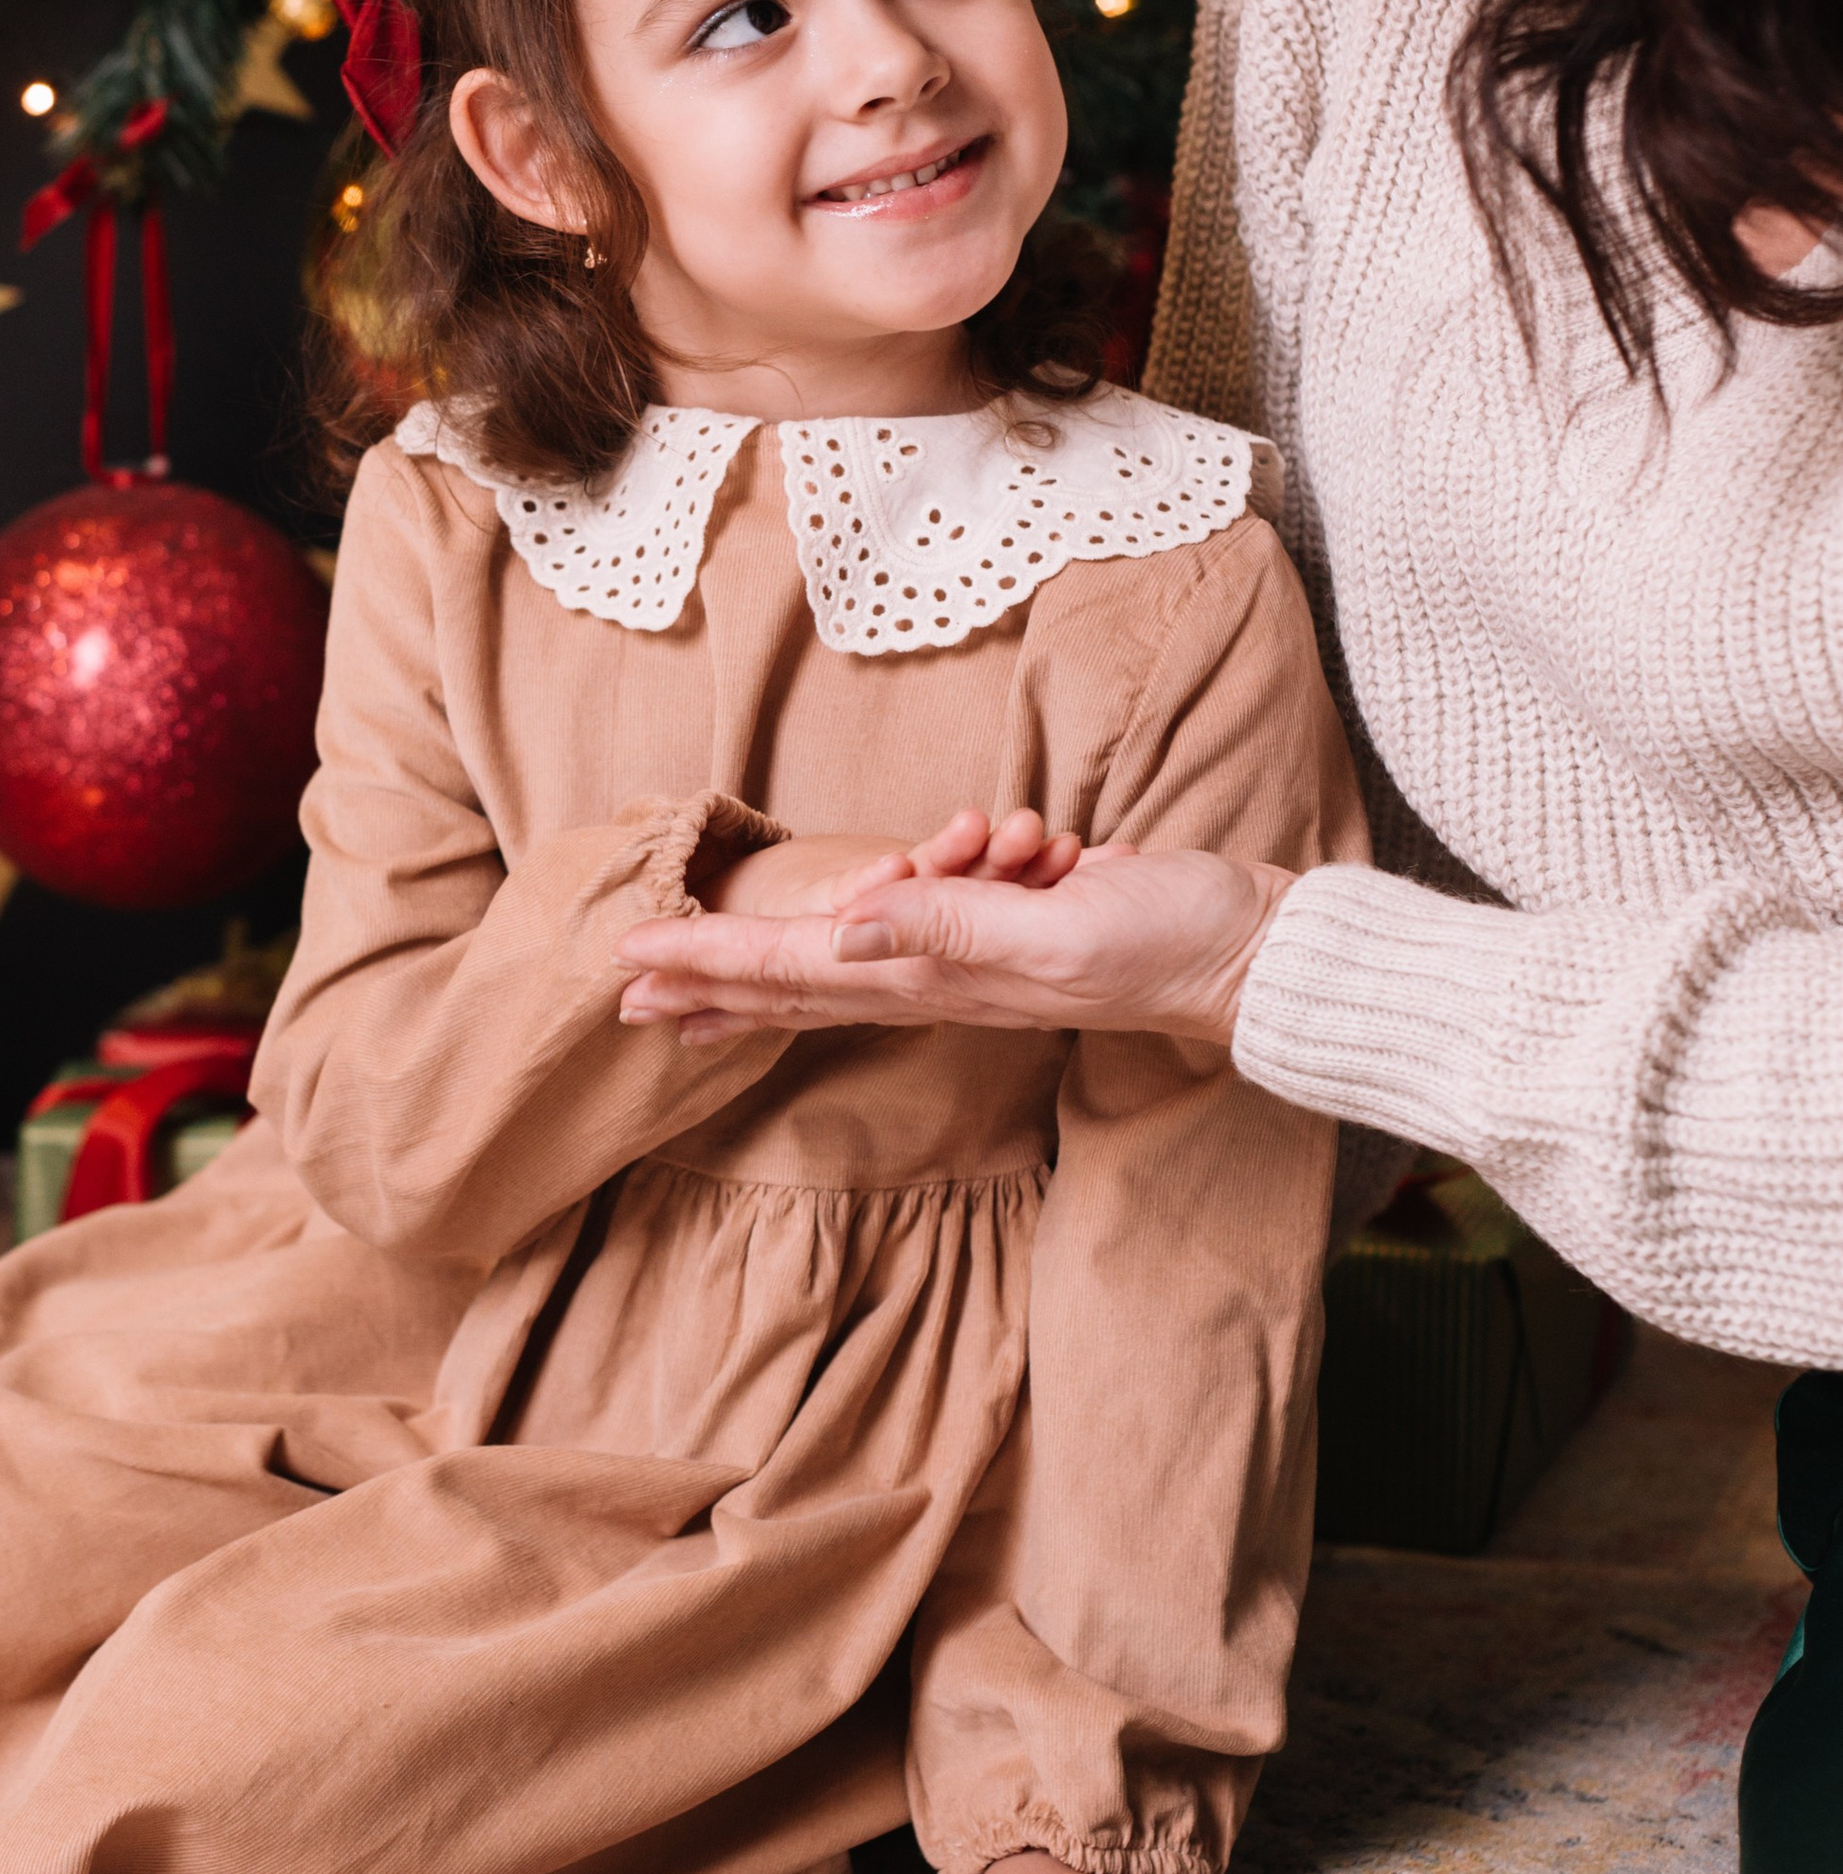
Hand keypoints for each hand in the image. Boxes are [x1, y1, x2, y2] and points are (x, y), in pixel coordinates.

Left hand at [618, 814, 1290, 1049]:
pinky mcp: (1007, 926)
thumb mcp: (1058, 930)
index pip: (792, 968)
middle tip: (627, 984)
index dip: (705, 966)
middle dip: (709, 979)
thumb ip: (952, 926)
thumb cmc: (1161, 941)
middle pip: (797, 975)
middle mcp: (937, 971)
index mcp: (935, 973)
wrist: (1247, 950)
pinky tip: (894, 890)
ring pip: (850, 946)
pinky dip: (898, 890)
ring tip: (714, 962)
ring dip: (793, 943)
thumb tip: (846, 927)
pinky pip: (922, 907)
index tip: (628, 965)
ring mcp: (970, 954)